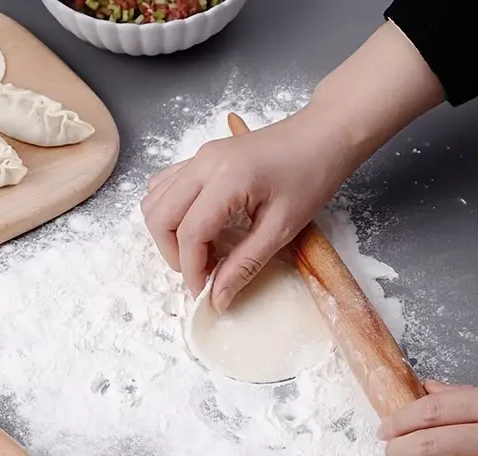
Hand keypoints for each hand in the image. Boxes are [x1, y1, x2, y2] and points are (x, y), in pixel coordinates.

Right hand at [141, 21, 442, 311]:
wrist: (323, 135)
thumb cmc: (311, 176)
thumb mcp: (282, 229)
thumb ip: (245, 264)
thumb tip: (218, 298)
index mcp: (226, 179)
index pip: (189, 234)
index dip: (192, 270)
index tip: (206, 294)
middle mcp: (203, 163)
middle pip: (160, 217)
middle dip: (173, 254)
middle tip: (201, 273)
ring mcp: (199, 156)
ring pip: (155, 201)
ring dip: (169, 234)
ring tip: (200, 253)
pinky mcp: (202, 157)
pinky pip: (166, 187)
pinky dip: (172, 213)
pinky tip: (199, 228)